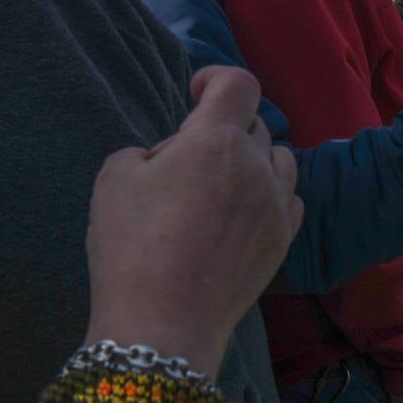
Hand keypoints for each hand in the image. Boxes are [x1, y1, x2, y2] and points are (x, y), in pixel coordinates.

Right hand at [83, 66, 301, 378]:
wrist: (163, 324)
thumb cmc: (131, 246)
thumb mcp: (115, 178)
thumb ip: (148, 151)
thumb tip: (173, 160)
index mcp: (216, 140)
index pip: (238, 84)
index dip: (216, 78)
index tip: (196, 92)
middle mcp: (257, 167)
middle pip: (254, 124)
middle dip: (223, 129)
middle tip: (187, 159)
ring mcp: (275, 206)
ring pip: (279, 160)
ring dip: (253, 160)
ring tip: (220, 184)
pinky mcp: (283, 242)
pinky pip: (288, 200)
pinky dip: (269, 195)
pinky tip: (241, 213)